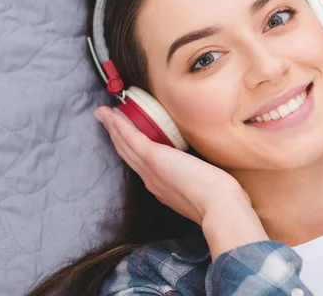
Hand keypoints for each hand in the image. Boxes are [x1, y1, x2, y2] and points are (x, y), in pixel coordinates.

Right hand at [94, 106, 250, 225]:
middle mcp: (150, 179)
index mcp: (161, 187)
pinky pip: (131, 138)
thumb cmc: (219, 203)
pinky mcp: (154, 157)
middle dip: (115, 136)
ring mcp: (149, 169)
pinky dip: (118, 126)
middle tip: (104, 120)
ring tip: (102, 114)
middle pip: (127, 154)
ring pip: (125, 145)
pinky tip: (110, 114)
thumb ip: (196, 184)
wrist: (219, 209)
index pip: (141, 165)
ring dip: (112, 128)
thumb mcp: (202, 193)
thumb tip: (203, 175)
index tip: (124, 139)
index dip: (130, 150)